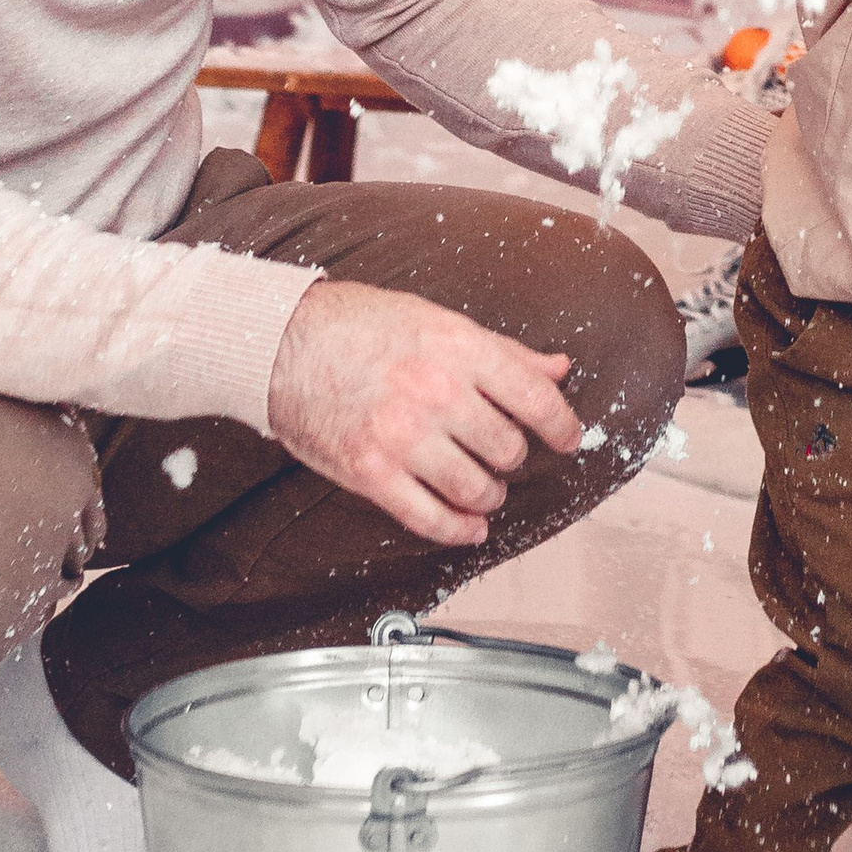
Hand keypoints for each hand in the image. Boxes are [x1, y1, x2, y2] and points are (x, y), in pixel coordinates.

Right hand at [266, 280, 582, 546]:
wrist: (283, 344)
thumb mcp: (440, 321)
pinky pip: (429, 518)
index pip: (536, 398)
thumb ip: (503, 351)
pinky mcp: (370, 472)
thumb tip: (558, 369)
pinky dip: (458, 529)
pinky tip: (469, 526)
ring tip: (486, 488)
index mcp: (459, 347)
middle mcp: (436, 392)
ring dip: (489, 495)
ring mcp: (402, 435)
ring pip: (476, 488)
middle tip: (503, 453)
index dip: (562, 426)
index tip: (567, 439)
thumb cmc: (362, 326)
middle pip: (508, 448)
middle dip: (513, 456)